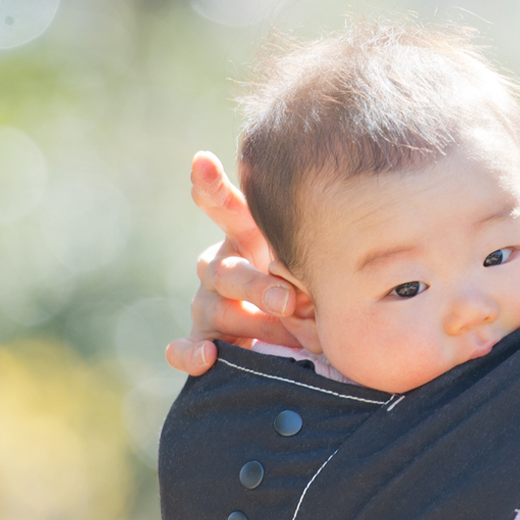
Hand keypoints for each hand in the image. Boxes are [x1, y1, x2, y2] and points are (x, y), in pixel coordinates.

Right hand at [164, 153, 310, 372]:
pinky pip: (184, 348)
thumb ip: (319, 261)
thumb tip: (335, 275)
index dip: (211, 185)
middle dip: (256, 284)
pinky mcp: (204, 340)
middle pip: (224, 268)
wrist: (308, 338)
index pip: (224, 206)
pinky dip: (192, 354)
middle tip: (288, 300)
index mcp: (246, 236)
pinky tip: (209, 358)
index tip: (202, 161)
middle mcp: (222, 265)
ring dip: (252, 323)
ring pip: (213, 307)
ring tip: (287, 335)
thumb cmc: (319, 287)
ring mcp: (209, 303)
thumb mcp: (322, 266)